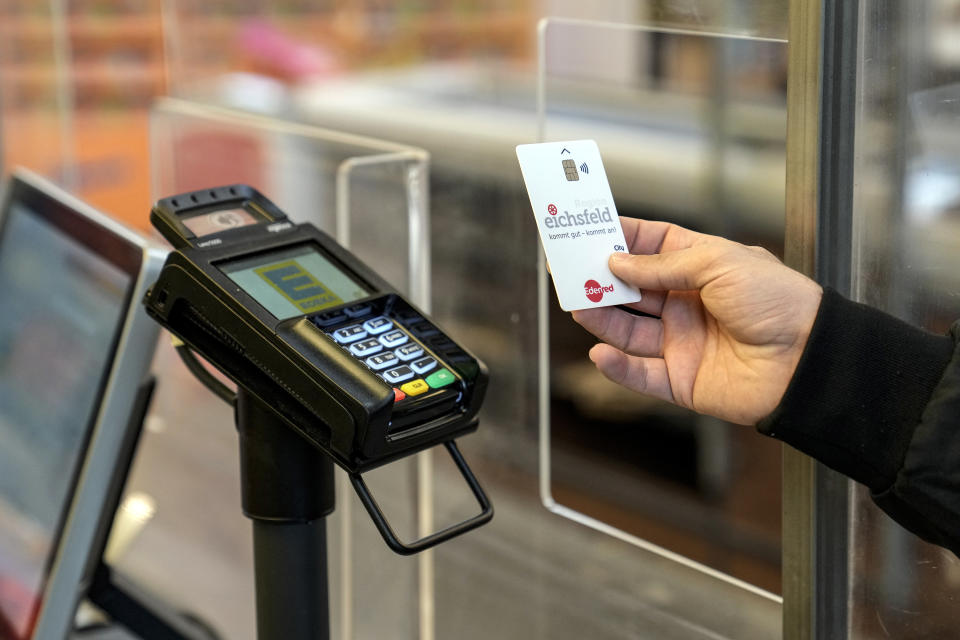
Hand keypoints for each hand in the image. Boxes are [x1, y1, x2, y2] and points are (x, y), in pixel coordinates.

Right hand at [571, 218, 822, 424]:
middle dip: (598, 278)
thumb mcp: (718, 262)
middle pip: (631, 289)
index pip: (649, 246)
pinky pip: (640, 374)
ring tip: (575, 304)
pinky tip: (600, 353)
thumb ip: (662, 265)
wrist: (807, 359)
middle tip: (566, 269)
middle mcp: (686, 303)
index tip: (584, 228)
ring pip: (628, 330)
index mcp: (700, 267)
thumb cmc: (776, 300)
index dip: (618, 238)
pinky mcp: (681, 380)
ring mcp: (682, 342)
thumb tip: (617, 263)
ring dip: (600, 317)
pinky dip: (617, 367)